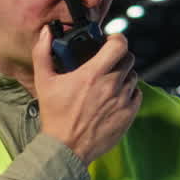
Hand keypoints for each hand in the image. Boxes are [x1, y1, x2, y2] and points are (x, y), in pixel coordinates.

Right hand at [33, 28, 140, 165]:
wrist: (66, 148)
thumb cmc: (54, 115)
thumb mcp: (43, 82)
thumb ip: (42, 53)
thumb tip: (46, 32)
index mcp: (93, 74)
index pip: (119, 45)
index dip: (117, 39)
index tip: (110, 41)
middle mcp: (112, 85)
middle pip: (129, 59)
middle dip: (119, 57)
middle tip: (108, 62)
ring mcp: (123, 101)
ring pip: (134, 77)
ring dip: (124, 75)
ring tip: (110, 82)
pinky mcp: (129, 115)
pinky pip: (137, 95)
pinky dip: (129, 92)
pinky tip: (115, 97)